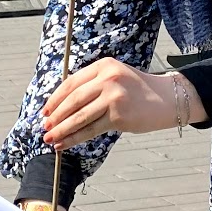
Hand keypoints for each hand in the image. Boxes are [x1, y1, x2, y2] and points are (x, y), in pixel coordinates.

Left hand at [41, 58, 190, 149]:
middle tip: (44, 127)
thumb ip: (92, 85)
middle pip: (73, 100)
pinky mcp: (119, 116)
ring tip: (49, 138)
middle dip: (56, 116)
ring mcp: (114, 97)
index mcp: (104, 66)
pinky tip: (64, 144)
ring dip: (61, 130)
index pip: (71, 83)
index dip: (55, 99)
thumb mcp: (116, 76)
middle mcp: (108, 79)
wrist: (167, 99)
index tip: (45, 111)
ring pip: (79, 117)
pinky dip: (74, 138)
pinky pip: (91, 130)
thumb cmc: (138, 91)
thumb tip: (61, 106)